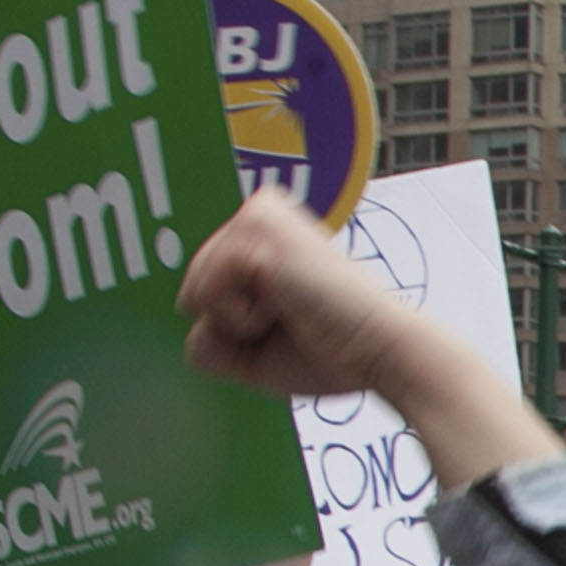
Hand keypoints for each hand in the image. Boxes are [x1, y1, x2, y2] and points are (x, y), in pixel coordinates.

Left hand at [179, 189, 442, 407]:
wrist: (382, 352)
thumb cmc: (335, 351)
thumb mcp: (253, 347)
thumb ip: (208, 329)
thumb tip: (184, 305)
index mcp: (265, 235)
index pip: (203, 290)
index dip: (238, 326)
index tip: (293, 322)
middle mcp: (260, 213)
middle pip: (191, 290)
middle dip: (232, 324)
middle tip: (291, 321)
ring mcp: (257, 216)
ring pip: (194, 290)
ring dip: (238, 321)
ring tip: (291, 311)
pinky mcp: (257, 229)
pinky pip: (206, 291)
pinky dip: (242, 317)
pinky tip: (287, 305)